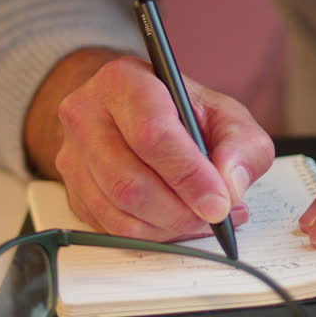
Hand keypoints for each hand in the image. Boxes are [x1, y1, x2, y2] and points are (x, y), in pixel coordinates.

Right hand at [27, 49, 274, 241]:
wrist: (136, 112)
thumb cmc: (182, 111)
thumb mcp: (226, 115)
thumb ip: (241, 145)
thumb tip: (231, 185)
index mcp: (123, 82)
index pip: (151, 134)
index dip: (189, 175)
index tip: (219, 203)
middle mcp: (86, 116)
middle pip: (130, 182)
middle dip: (182, 210)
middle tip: (216, 216)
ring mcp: (73, 156)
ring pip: (120, 212)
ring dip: (170, 227)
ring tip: (203, 217)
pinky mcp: (73, 192)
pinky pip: (112, 229)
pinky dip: (154, 234)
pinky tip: (179, 221)